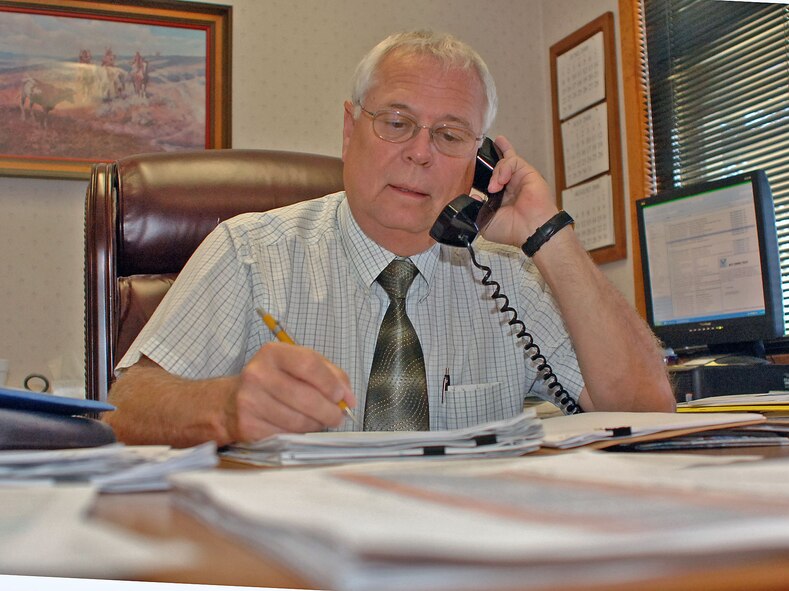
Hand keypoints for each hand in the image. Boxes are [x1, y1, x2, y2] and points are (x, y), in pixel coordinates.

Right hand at [228, 342, 355, 441]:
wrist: (230, 402)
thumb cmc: (273, 381)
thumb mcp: (298, 366)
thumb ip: (329, 374)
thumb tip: (348, 397)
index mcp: (273, 353)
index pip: (309, 364)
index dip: (331, 383)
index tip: (342, 396)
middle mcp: (258, 374)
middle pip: (306, 397)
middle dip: (329, 411)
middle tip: (337, 416)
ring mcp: (250, 401)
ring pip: (298, 420)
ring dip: (316, 424)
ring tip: (319, 421)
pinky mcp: (248, 425)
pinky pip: (286, 434)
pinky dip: (299, 434)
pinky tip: (299, 427)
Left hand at [480, 135, 559, 246]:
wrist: (530, 229)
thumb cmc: (511, 230)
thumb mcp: (485, 222)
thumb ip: (476, 209)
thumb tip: (472, 196)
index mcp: (501, 199)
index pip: (493, 180)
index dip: (486, 172)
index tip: (475, 167)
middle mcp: (511, 187)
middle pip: (503, 164)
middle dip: (498, 151)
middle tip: (494, 142)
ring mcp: (519, 179)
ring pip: (505, 161)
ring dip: (496, 172)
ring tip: (494, 188)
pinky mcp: (527, 173)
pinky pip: (513, 161)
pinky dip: (504, 168)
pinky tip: (501, 181)